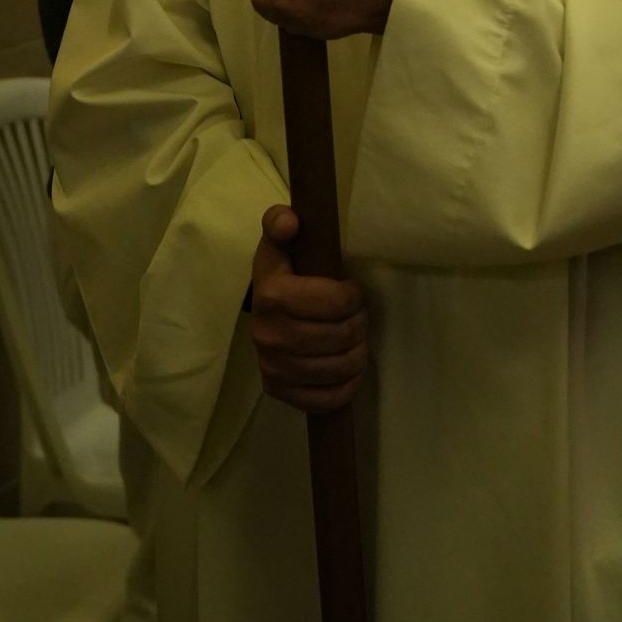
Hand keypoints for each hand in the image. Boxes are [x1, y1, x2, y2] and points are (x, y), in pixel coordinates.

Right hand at [249, 205, 367, 414]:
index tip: (351, 290)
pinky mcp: (279, 392)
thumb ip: (280, 222)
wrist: (262, 311)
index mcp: (271, 294)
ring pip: (339, 368)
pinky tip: (349, 368)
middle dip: (359, 323)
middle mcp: (268, 335)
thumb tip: (290, 222)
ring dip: (358, 353)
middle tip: (356, 316)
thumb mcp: (280, 242)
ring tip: (354, 339)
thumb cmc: (283, 272)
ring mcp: (272, 367)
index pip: (337, 302)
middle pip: (342, 336)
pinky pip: (327, 399)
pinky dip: (348, 385)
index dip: (354, 296)